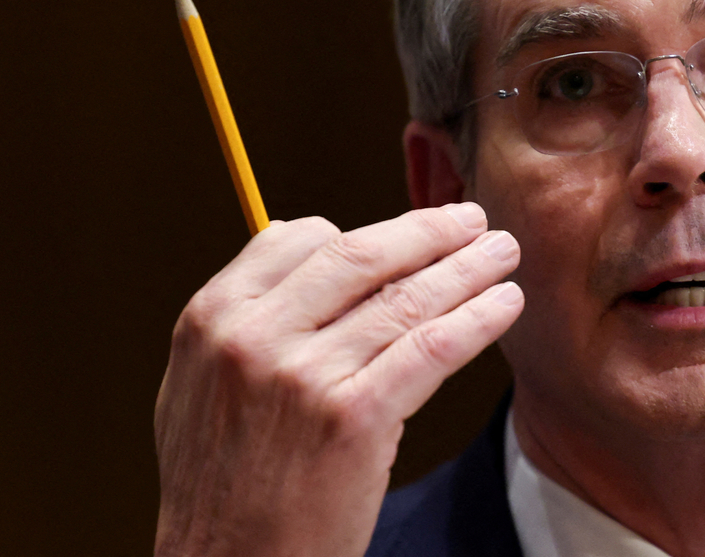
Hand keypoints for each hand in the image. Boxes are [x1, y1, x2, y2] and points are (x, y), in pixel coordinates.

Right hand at [153, 203, 522, 556]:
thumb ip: (248, 315)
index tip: (410, 232)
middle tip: (473, 219)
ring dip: (468, 268)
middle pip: (361, 254)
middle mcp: (253, 336)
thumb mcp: (200, 385)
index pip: (299, 237)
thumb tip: (309, 239)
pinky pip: (433, 347)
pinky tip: (505, 304)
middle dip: (429, 230)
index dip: (364, 231)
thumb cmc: (223, 485)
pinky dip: (478, 319)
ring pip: (406, 298)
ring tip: (503, 254)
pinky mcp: (354, 417)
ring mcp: (303, 376)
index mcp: (212, 316)